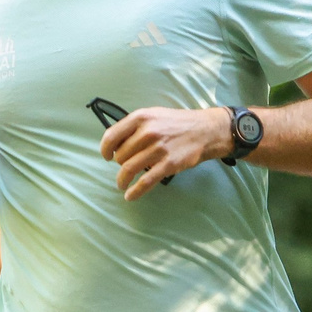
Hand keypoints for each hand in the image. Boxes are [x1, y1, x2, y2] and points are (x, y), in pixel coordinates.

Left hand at [99, 106, 231, 200]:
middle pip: (120, 156)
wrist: (205, 130)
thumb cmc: (177, 123)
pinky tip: (130, 196)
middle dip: (120, 164)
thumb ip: (135, 126)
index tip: (106, 156)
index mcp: (141, 117)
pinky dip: (135, 191)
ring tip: (122, 184)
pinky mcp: (168, 164)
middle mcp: (148, 132)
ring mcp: (158, 149)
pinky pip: (145, 181)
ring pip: (129, 169)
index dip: (105, 149)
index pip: (111, 136)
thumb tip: (117, 144)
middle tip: (126, 166)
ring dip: (122, 180)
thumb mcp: (154, 115)